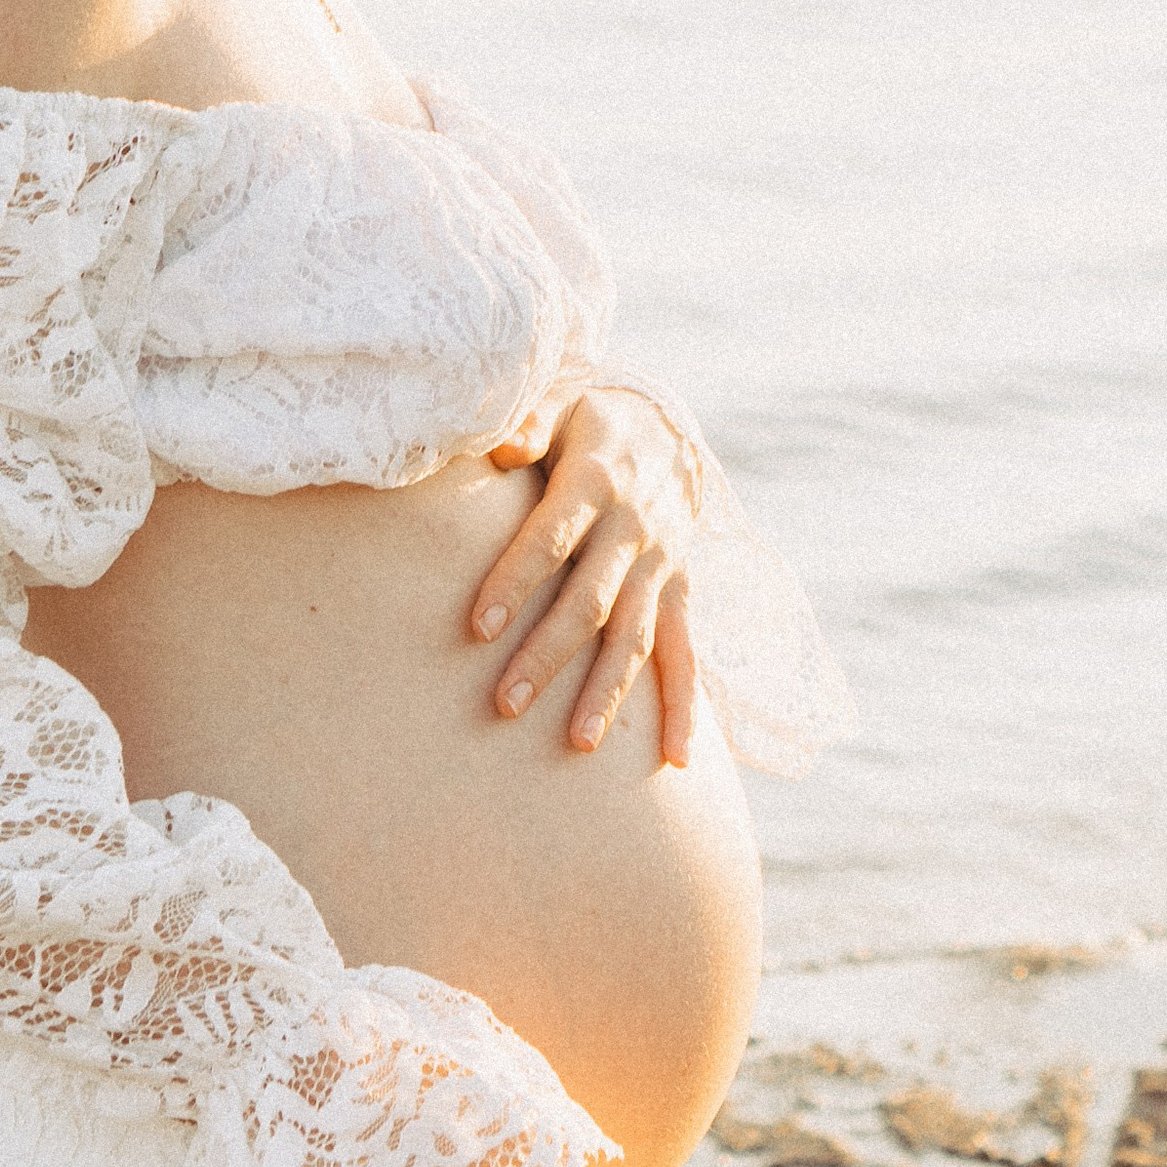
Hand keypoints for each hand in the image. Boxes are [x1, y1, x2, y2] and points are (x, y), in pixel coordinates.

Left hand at [472, 388, 700, 766]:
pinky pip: (687, 653)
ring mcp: (664, 566)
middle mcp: (636, 529)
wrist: (666, 431)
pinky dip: (685, 707)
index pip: (552, 537)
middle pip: (590, 600)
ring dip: (608, 692)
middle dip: (548, 654)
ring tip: (578, 746)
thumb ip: (529, 424)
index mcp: (597, 481)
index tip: (478, 626)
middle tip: (505, 704)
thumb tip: (500, 448)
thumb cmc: (587, 424)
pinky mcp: (681, 592)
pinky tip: (676, 761)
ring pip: (636, 636)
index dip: (516, 579)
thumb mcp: (561, 404)